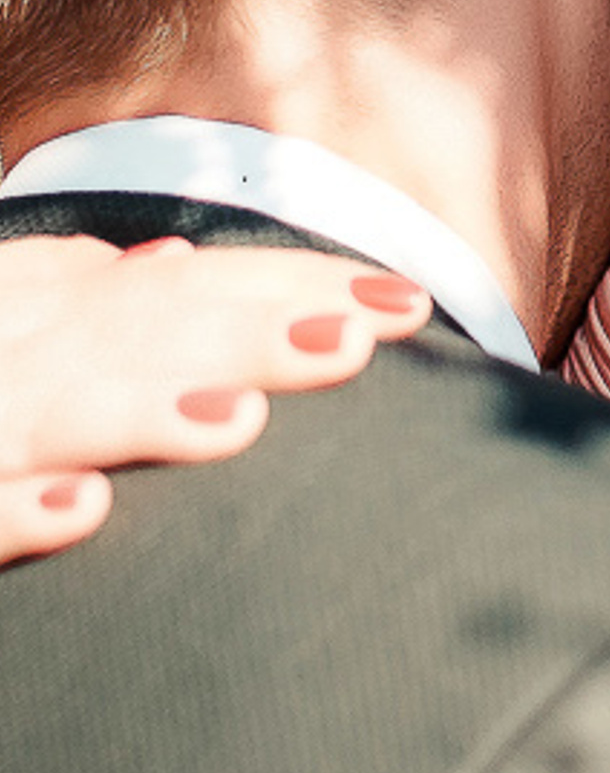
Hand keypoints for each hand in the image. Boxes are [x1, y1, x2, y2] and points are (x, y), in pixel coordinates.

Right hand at [0, 233, 429, 561]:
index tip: (408, 302)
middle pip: (144, 338)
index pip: (189, 291)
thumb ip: (80, 291)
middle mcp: (15, 359)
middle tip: (365, 335)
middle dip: (251, 333)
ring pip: (67, 417)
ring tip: (246, 417)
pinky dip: (19, 510)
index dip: (293, 288)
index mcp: (41, 310)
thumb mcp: (14, 318)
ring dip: (152, 413)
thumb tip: (170, 262)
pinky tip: (85, 509)